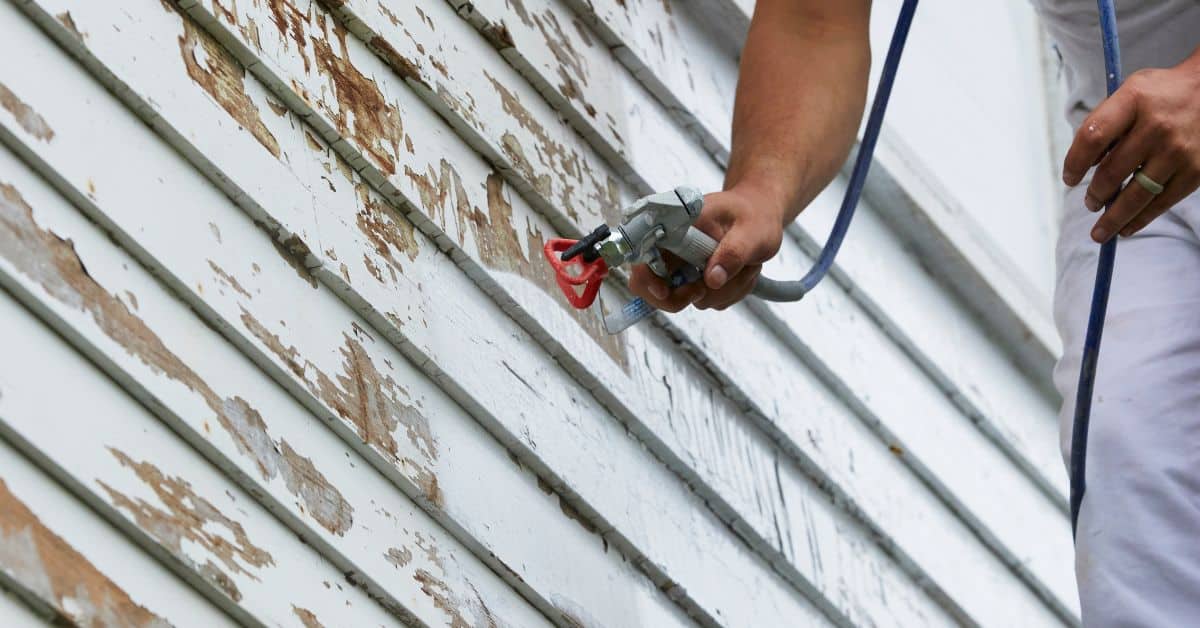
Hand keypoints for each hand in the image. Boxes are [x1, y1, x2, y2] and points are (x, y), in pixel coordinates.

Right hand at [629, 187, 784, 311]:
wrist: (760, 213)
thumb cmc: (754, 214)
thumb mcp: (751, 232)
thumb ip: (732, 253)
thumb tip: (712, 279)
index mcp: (676, 225)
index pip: (642, 254)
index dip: (647, 278)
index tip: (665, 292)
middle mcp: (673, 246)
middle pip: (651, 286)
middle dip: (682, 296)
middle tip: (707, 287)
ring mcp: (683, 264)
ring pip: (685, 298)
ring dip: (719, 293)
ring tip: (743, 268)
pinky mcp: (696, 278)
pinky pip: (704, 300)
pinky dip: (726, 294)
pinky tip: (740, 273)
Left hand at [1063, 51, 1199, 241]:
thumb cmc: (1160, 95)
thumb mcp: (1129, 93)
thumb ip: (1103, 124)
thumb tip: (1083, 166)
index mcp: (1133, 100)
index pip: (1092, 137)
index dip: (1074, 163)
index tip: (1069, 179)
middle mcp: (1157, 126)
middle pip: (1112, 172)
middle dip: (1095, 195)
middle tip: (1090, 203)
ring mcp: (1178, 150)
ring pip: (1136, 195)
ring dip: (1113, 218)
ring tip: (1100, 230)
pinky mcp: (1195, 170)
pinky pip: (1162, 202)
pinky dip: (1140, 220)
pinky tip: (1126, 228)